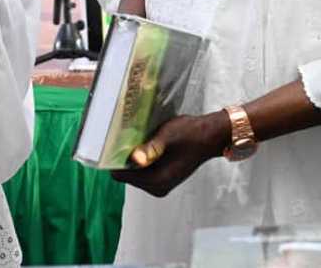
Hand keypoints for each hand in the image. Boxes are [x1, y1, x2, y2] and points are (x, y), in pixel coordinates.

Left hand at [111, 112, 229, 197]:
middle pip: (125, 175)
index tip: (111, 144)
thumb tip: (134, 158)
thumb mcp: (167, 136)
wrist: (209, 136)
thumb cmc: (190, 134)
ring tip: (134, 140)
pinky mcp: (161, 180)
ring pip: (133, 173)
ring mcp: (159, 185)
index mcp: (157, 180)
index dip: (114, 160)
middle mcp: (157, 187)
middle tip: (123, 139)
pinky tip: (143, 145)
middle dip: (122, 159)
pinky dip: (139, 160)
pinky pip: (141, 172)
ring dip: (131, 159)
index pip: (121, 175)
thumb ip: (150, 148)